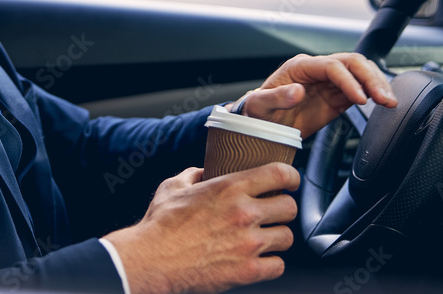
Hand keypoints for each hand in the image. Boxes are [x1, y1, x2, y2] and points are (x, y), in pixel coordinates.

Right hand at [103, 163, 298, 293]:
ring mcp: (248, 243)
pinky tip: (259, 260)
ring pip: (287, 237)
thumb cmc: (160, 224)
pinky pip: (278, 266)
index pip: (279, 173)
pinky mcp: (247, 271)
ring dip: (277, 238)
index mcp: (229, 187)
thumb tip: (202, 172)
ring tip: (264, 239)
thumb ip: (192, 175)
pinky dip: (270, 265)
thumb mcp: (173, 187)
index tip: (289, 182)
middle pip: (289, 207)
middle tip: (272, 214)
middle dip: (282, 210)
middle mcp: (244, 213)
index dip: (290, 177)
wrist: (152, 259)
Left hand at [235, 53, 397, 137]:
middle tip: (384, 98)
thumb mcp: (259, 105)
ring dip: (377, 84)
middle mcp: (317, 70)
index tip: (359, 98)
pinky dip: (375, 93)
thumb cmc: (257, 111)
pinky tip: (384, 103)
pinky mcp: (337, 97)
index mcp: (300, 67)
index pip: (331, 65)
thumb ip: (277, 97)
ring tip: (390, 101)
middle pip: (352, 63)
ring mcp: (329, 83)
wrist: (261, 124)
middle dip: (371, 78)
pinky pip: (361, 89)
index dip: (348, 79)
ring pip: (361, 73)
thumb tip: (297, 91)